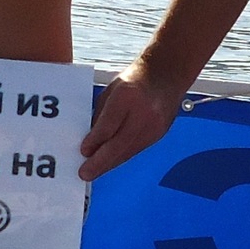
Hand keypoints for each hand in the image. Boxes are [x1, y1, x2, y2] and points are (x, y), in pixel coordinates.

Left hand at [78, 64, 182, 181]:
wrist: (166, 75)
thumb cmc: (134, 81)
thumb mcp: (110, 92)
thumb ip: (100, 115)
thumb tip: (90, 141)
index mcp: (127, 96)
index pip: (108, 125)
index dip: (94, 141)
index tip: (83, 152)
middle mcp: (143, 112)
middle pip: (119, 144)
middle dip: (100, 162)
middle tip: (86, 173)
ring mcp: (154, 125)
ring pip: (128, 151)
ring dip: (110, 163)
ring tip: (94, 172)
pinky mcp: (159, 134)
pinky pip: (136, 150)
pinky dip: (122, 156)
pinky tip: (111, 162)